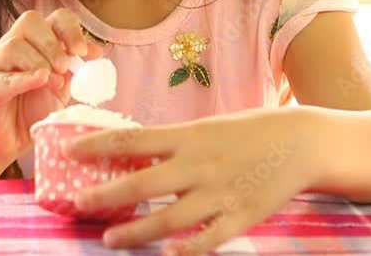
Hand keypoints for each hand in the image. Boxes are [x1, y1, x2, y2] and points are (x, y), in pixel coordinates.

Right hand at [0, 9, 102, 161]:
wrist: (7, 141)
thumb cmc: (32, 109)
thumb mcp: (62, 86)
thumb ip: (76, 69)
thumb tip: (97, 51)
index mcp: (36, 41)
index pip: (55, 18)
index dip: (71, 29)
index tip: (83, 51)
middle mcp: (13, 45)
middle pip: (30, 21)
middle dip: (53, 43)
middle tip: (64, 67)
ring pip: (14, 45)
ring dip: (40, 62)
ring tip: (54, 84)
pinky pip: (4, 76)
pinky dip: (25, 78)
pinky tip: (41, 82)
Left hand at [65, 108, 314, 255]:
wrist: (302, 141)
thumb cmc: (250, 131)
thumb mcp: (208, 127)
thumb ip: (175, 143)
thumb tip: (134, 154)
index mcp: (189, 135)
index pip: (133, 139)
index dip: (98, 145)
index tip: (68, 151)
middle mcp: (200, 164)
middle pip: (143, 183)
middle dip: (106, 194)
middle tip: (77, 203)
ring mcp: (220, 193)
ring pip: (169, 218)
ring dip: (136, 231)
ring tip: (109, 238)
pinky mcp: (242, 216)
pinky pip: (209, 239)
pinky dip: (188, 250)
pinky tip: (167, 255)